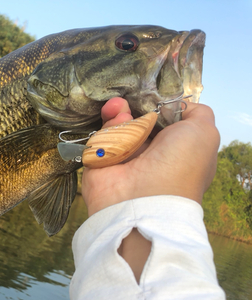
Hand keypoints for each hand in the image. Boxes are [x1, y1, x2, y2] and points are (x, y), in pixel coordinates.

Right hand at [82, 97, 219, 215]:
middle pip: (138, 119)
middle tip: (131, 98)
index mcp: (175, 149)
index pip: (163, 120)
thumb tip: (175, 106)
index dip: (157, 105)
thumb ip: (196, 113)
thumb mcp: (203, 133)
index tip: (153, 96)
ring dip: (118, 112)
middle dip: (135, 105)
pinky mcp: (101, 160)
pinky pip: (101, 136)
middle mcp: (150, 154)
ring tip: (118, 107)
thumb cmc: (179, 165)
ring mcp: (124, 158)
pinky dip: (107, 127)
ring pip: (118, 125)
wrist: (144, 199)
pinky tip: (113, 120)